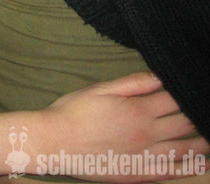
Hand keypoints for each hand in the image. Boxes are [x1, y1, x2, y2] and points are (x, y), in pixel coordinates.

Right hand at [0, 72, 208, 181]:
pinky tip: (203, 164)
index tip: (198, 84)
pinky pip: (173, 172)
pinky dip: (191, 169)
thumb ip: (133, 83)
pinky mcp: (140, 174)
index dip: (188, 91)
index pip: (175, 98)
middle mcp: (148, 134)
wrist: (56, 143)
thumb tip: (160, 75)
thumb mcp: (101, 89)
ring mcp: (146, 157)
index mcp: (138, 109)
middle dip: (199, 113)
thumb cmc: (75, 111)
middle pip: (185, 122)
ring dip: (203, 141)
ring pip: (186, 149)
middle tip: (207, 106)